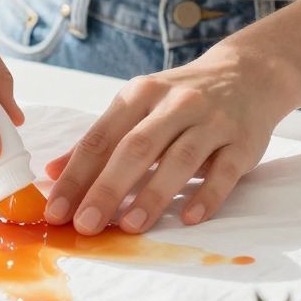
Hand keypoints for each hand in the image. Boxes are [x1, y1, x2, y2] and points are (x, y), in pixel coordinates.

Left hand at [44, 46, 287, 235]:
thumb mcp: (137, 106)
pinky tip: (189, 218)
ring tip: (130, 227)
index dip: (76, 175)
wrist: (248, 73)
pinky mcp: (243, 141)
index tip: (56, 210)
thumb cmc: (182, 98)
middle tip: (85, 225)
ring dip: (153, 194)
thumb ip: (99, 140)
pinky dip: (207, 195)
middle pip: (136, 148)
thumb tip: (52, 173)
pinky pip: (224, 171)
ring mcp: (212, 121)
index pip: (101, 137)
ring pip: (179, 159)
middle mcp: (175, 103)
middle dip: (107, 188)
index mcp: (140, 94)